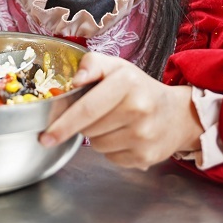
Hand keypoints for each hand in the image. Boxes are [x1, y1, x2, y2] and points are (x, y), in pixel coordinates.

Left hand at [40, 52, 203, 169]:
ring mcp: (143, 136)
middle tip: (98, 114)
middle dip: (84, 124)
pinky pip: (110, 158)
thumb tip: (75, 81)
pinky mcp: (144, 157)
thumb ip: (92, 64)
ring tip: (115, 123)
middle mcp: (139, 110)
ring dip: (97, 136)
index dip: (63, 123)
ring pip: (97, 145)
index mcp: (128, 83)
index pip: (87, 108)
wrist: (177, 115)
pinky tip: (124, 136)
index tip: (46, 136)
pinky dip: (111, 149)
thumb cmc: (140, 89)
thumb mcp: (117, 67)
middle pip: (88, 128)